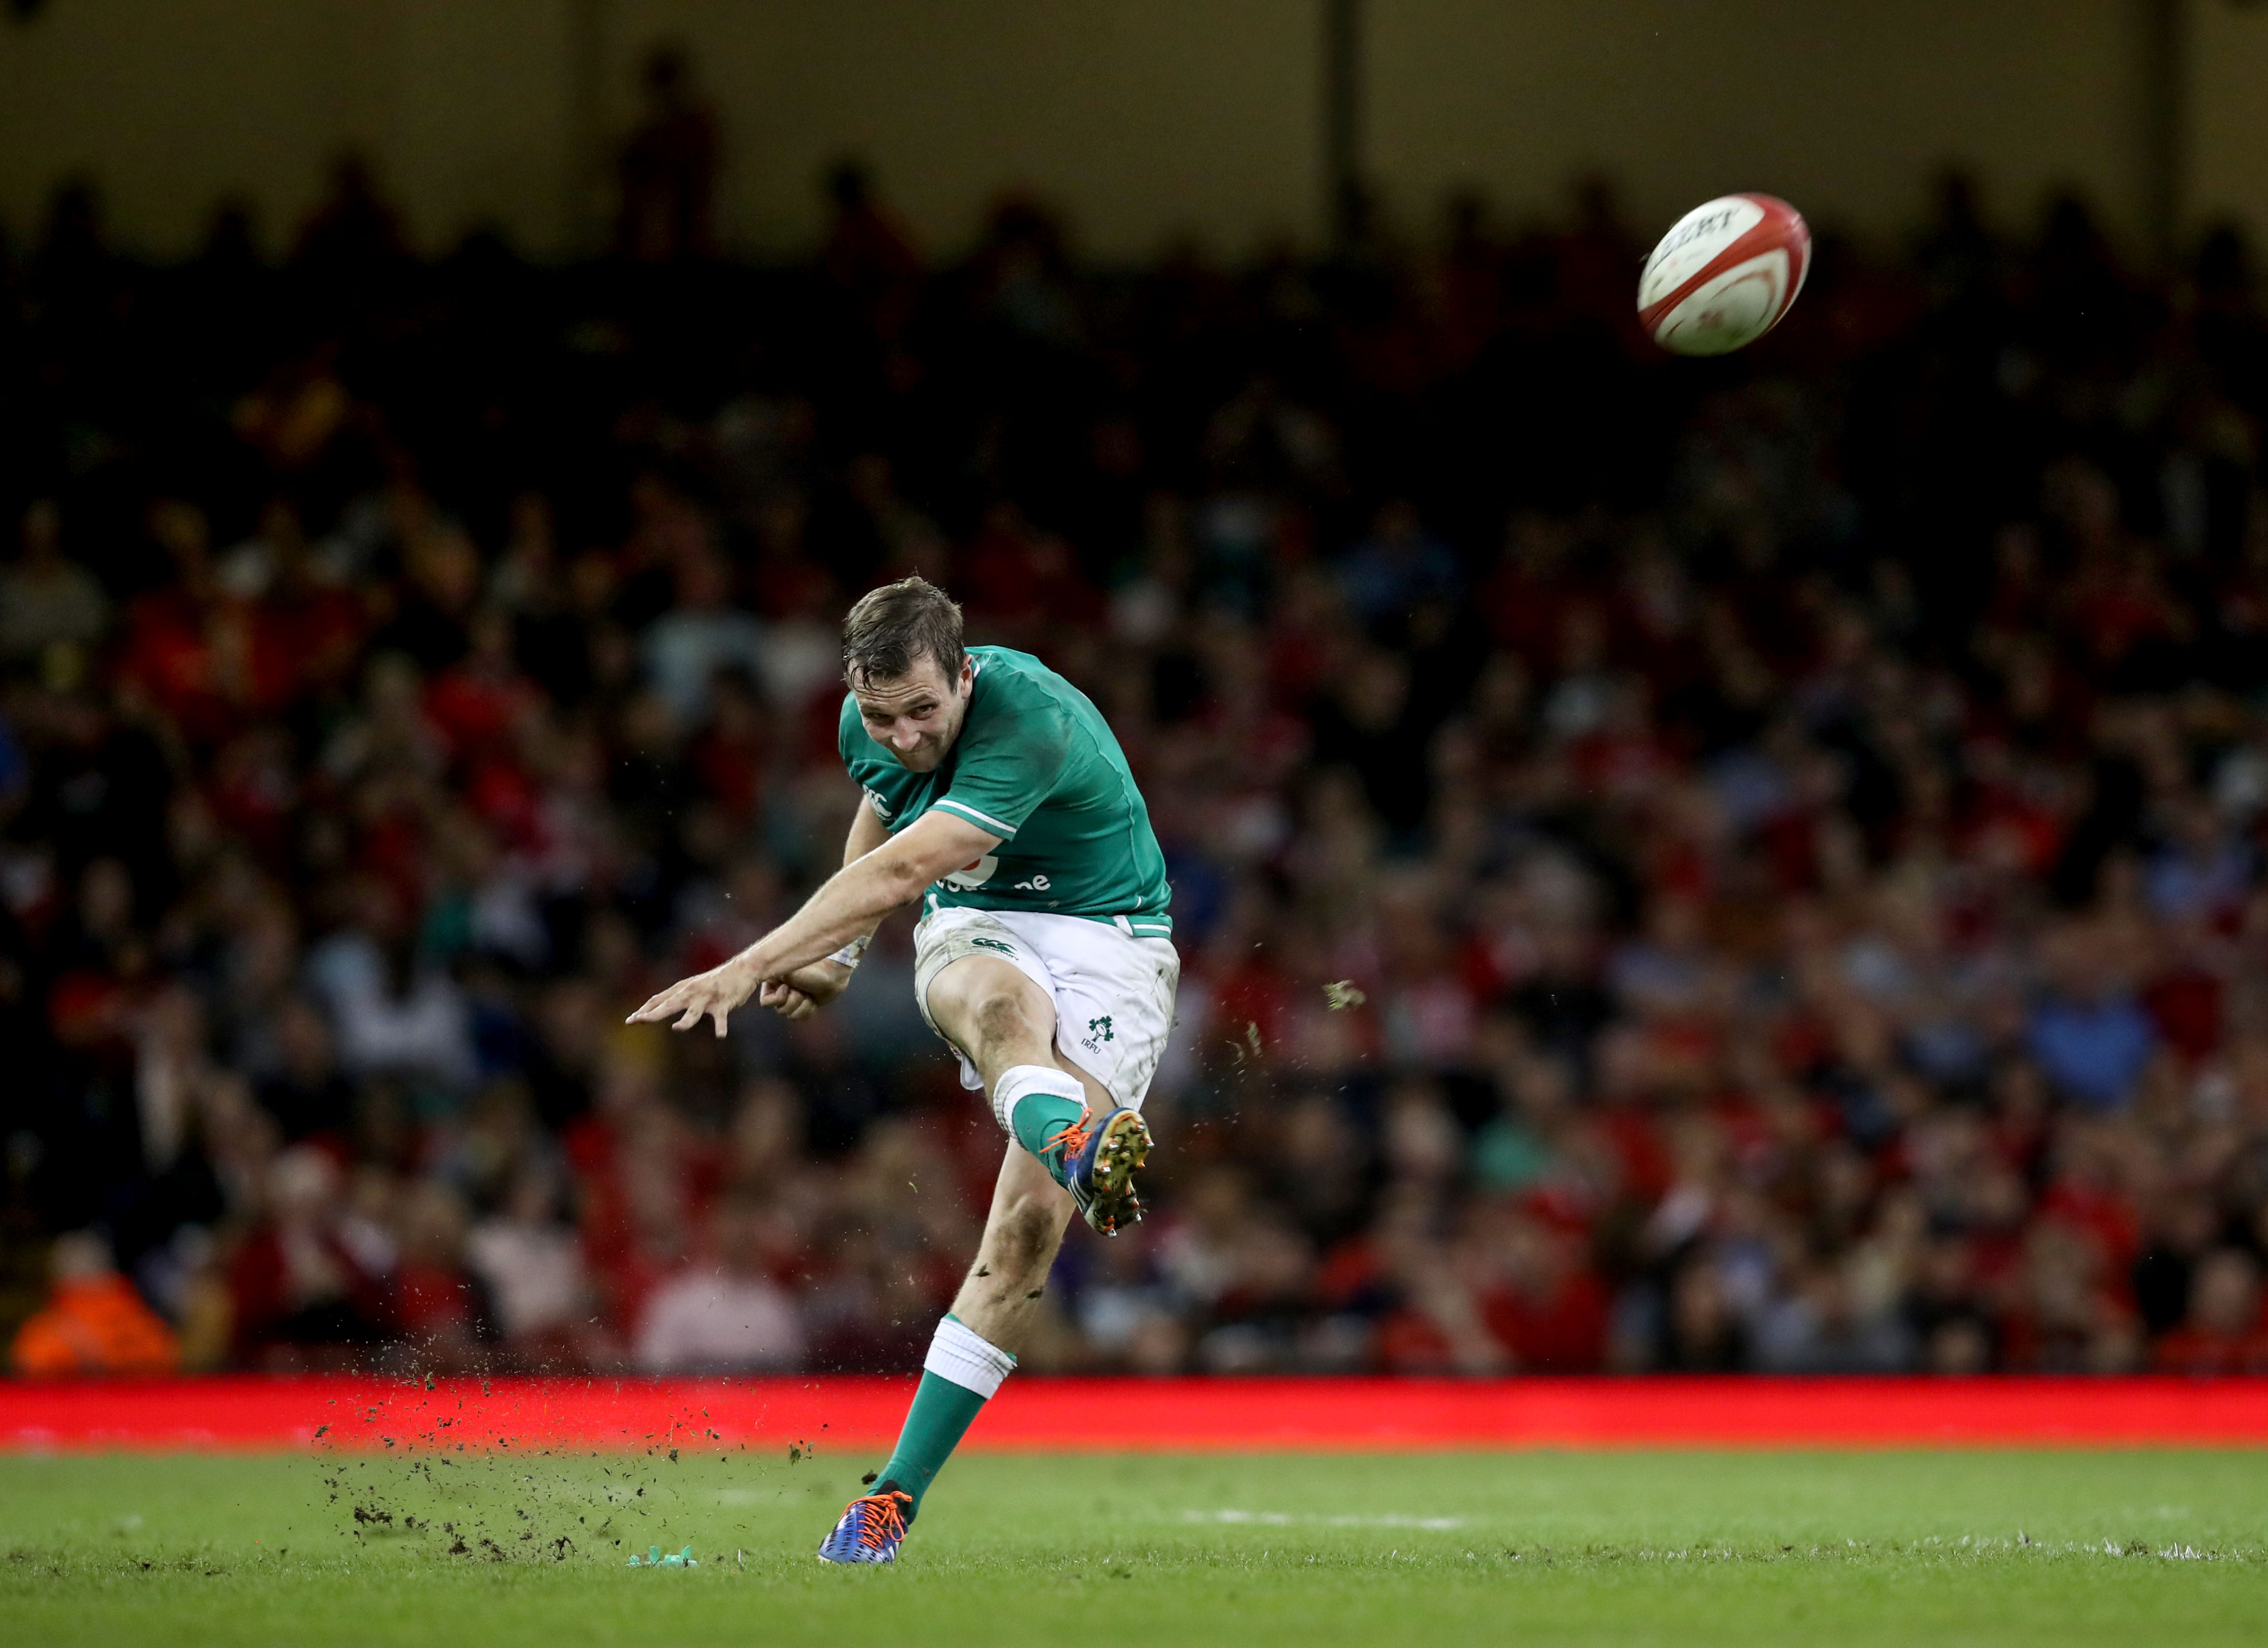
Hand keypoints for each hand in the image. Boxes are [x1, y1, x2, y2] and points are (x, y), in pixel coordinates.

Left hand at [626, 956, 758, 1037]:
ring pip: (693, 1012)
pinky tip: (720, 1035)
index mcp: (683, 988)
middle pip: (668, 1005)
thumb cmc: (715, 981)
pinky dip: (721, 1026)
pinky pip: (721, 1018)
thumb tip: (653, 1007)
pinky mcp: (724, 1003)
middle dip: (652, 1014)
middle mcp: (692, 992)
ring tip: (677, 1028)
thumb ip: (675, 996)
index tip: (630, 1020)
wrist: (744, 968)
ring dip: (686, 1021)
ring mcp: (708, 998)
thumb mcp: (692, 986)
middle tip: (637, 1021)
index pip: (658, 999)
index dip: (644, 1010)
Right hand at [758, 960, 852, 1021]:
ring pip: (791, 1016)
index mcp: (773, 982)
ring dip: (803, 1005)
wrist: (834, 971)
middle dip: (794, 1001)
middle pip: (780, 1011)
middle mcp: (781, 991)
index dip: (778, 999)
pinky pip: (801, 1018)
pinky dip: (809, 1009)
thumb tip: (755, 976)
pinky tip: (814, 999)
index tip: (787, 988)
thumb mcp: (788, 972)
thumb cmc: (811, 968)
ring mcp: (793, 999)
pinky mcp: (805, 1004)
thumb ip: (771, 977)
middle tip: (802, 990)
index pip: (766, 1003)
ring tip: (810, 994)